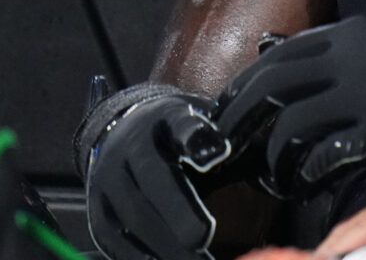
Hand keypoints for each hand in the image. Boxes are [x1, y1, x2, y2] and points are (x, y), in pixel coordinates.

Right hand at [78, 84, 230, 259]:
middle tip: (204, 237)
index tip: (218, 154)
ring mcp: (107, 180)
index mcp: (166, 119)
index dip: (197, 139)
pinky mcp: (98, 213)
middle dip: (178, 211)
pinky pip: (114, 242)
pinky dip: (140, 258)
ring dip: (163, 244)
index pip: (182, 125)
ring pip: (131, 216)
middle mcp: (130, 146)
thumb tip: (268, 156)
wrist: (121, 133)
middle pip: (152, 179)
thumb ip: (230, 139)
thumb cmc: (181, 136)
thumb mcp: (204, 123)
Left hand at [213, 18, 365, 197]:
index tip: (226, 108)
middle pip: (272, 89)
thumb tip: (268, 54)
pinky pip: (323, 155)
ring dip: (272, 155)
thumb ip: (325, 51)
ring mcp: (360, 96)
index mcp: (345, 36)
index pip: (276, 59)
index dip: (244, 86)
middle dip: (241, 119)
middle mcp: (348, 61)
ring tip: (269, 171)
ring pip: (290, 127)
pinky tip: (301, 179)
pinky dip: (304, 170)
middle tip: (227, 142)